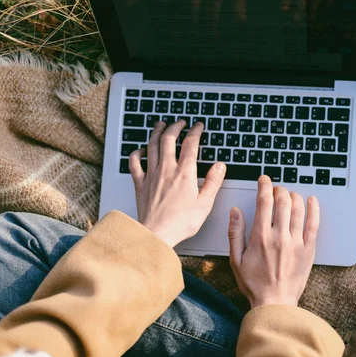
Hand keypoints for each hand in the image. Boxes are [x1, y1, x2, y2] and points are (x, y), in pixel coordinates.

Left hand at [129, 120, 225, 247]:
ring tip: (160, 125)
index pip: (190, 144)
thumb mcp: (205, 204)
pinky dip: (136, 153)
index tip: (198, 126)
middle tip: (180, 122)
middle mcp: (167, 170)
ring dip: (156, 133)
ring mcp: (151, 175)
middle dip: (175, 127)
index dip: (195, 131)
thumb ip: (213, 182)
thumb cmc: (180, 223)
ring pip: (151, 146)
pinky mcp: (140, 184)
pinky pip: (135, 163)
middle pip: (168, 139)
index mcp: (184, 173)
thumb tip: (220, 166)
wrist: (156, 234)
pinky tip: (140, 150)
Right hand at [228, 176, 318, 307]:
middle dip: (279, 189)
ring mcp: (296, 242)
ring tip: (290, 195)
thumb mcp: (235, 259)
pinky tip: (312, 200)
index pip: (264, 201)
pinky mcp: (308, 250)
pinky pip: (314, 224)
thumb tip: (235, 211)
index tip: (264, 180)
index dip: (264, 186)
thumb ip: (234, 233)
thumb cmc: (254, 284)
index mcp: (260, 237)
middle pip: (282, 201)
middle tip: (276, 189)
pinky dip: (314, 209)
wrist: (275, 303)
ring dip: (294, 196)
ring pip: (298, 209)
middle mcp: (279, 236)